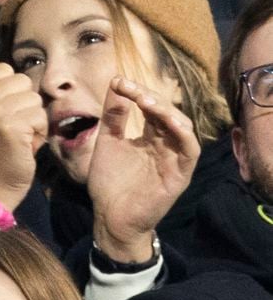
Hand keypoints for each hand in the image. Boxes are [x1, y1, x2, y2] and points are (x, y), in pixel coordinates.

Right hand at [0, 58, 46, 210]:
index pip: (1, 68)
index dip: (9, 91)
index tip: (0, 114)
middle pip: (20, 81)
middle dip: (23, 104)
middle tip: (12, 127)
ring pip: (33, 98)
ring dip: (32, 120)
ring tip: (18, 137)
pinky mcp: (11, 127)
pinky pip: (40, 115)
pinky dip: (39, 132)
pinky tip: (25, 146)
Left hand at [89, 76, 199, 262]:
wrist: (109, 217)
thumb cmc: (109, 183)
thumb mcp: (108, 142)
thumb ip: (113, 116)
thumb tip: (116, 82)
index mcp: (150, 137)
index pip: (151, 107)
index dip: (137, 92)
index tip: (118, 82)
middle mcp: (165, 145)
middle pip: (167, 112)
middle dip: (150, 97)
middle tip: (131, 89)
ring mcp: (174, 160)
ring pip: (182, 127)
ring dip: (167, 111)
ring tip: (146, 101)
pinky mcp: (180, 176)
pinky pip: (190, 151)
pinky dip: (183, 134)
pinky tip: (170, 122)